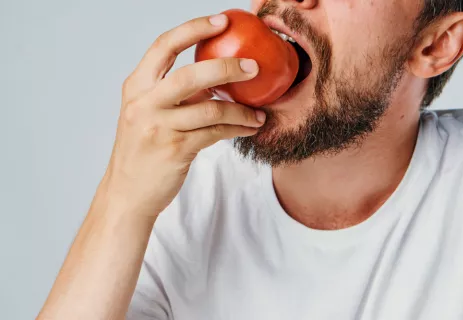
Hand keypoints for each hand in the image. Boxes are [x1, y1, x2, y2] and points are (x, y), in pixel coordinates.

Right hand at [102, 13, 265, 217]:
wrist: (127, 193)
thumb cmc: (141, 151)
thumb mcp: (148, 114)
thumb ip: (176, 95)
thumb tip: (215, 81)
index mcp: (136, 87)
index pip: (163, 46)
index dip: (193, 29)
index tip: (221, 21)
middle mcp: (144, 103)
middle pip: (190, 75)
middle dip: (227, 67)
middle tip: (253, 67)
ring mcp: (158, 127)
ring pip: (211, 109)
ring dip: (241, 110)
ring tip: (258, 114)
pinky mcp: (175, 150)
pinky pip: (215, 133)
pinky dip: (237, 129)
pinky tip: (249, 128)